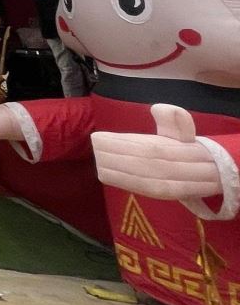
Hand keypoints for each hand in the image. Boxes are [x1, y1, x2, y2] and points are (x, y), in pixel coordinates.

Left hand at [91, 104, 222, 202]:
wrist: (208, 172)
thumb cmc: (184, 146)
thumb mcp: (181, 129)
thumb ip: (173, 118)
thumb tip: (158, 108)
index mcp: (185, 149)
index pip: (151, 148)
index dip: (124, 144)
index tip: (100, 136)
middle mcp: (182, 170)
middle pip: (144, 164)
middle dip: (116, 155)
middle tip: (96, 145)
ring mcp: (175, 185)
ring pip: (142, 178)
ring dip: (116, 168)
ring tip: (98, 157)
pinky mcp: (166, 196)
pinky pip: (143, 190)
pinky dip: (122, 181)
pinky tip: (105, 172)